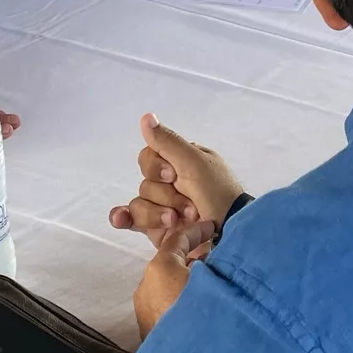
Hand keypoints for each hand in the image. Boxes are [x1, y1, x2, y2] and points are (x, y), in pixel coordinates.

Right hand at [109, 113, 247, 234]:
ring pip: (139, 203)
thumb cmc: (218, 194)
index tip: (174, 175)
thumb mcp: (195, 163)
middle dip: (165, 195)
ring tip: (178, 221)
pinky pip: (131, 220)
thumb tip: (146, 116)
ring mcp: (163, 208)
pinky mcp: (157, 230)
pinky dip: (123, 218)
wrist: (231, 235)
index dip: (157, 167)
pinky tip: (121, 219)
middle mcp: (171, 184)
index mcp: (182, 164)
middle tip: (189, 204)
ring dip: (157, 212)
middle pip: (145, 182)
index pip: (150, 157)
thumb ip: (167, 142)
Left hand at [132, 218, 217, 338]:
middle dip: (194, 258)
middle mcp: (146, 285)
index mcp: (160, 268)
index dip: (198, 230)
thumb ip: (220, 263)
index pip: (178, 239)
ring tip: (214, 285)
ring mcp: (144, 310)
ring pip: (168, 285)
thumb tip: (226, 255)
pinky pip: (166, 305)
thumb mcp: (218, 282)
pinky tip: (200, 307)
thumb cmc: (204, 316)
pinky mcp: (147, 331)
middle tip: (219, 258)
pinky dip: (182, 298)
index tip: (213, 227)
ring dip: (189, 281)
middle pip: (171, 263)